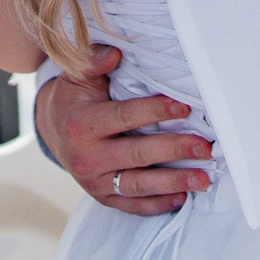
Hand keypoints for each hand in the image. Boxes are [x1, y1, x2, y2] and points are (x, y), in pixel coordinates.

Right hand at [36, 44, 212, 215]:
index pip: (124, 117)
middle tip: (206, 148)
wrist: (53, 131)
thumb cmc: (74, 99)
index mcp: (80, 125)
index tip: (185, 108)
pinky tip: (182, 198)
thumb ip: (93, 63)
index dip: (155, 112)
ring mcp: (94, 182)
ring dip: (174, 183)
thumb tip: (114, 54)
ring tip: (203, 179)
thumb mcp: (77, 77)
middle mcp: (86, 157)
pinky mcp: (103, 197)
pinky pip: (132, 206)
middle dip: (175, 150)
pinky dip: (157, 204)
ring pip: (138, 185)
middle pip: (138, 154)